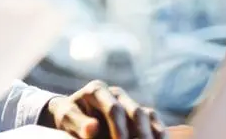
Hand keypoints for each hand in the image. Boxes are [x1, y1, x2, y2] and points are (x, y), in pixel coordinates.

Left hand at [39, 81, 164, 137]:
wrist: (73, 115)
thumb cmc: (68, 116)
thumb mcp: (67, 118)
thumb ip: (78, 123)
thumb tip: (92, 129)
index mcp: (97, 90)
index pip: (114, 109)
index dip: (119, 129)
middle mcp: (116, 93)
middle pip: (136, 111)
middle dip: (140, 134)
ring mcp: (128, 102)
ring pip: (147, 115)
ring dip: (150, 135)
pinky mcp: (137, 112)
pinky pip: (152, 120)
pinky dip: (158, 132)